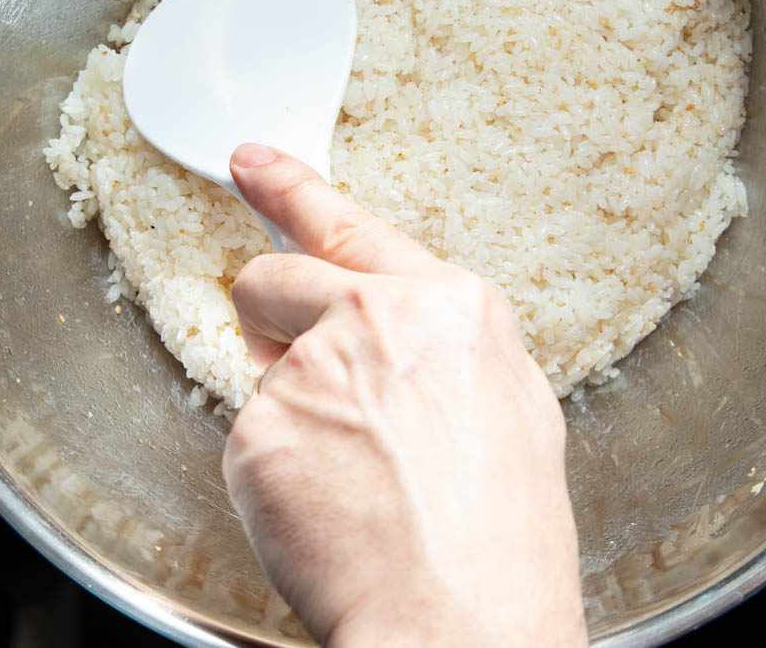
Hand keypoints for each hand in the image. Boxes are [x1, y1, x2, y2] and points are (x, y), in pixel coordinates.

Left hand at [220, 144, 586, 646]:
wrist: (460, 617)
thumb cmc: (502, 535)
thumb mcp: (516, 410)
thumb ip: (447, 349)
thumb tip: (405, 339)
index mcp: (448, 308)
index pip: (348, 226)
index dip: (288, 187)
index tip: (249, 162)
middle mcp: (374, 319)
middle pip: (274, 279)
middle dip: (270, 312)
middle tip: (303, 371)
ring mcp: (309, 373)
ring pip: (265, 374)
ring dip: (291, 412)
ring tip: (351, 479)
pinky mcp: (258, 434)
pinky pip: (252, 444)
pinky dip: (277, 476)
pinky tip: (327, 513)